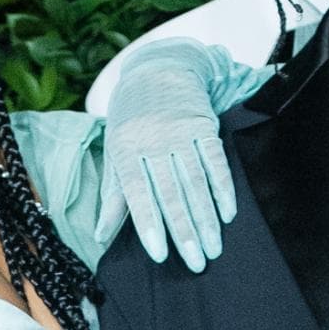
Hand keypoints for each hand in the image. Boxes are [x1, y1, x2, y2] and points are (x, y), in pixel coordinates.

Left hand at [97, 40, 240, 272]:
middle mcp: (153, 140)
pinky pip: (216, 161)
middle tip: (196, 263)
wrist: (158, 66)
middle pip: (171, 192)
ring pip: (196, 182)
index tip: (160, 254)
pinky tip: (228, 214)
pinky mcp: (205, 125)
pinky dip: (224, 189)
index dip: (149, 224)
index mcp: (126, 149)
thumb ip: (113, 196)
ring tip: (214, 249)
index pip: (138, 192)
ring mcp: (181, 132)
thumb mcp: (115, 151)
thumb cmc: (131, 117)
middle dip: (184, 231)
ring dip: (207, 218)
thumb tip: (100, 237)